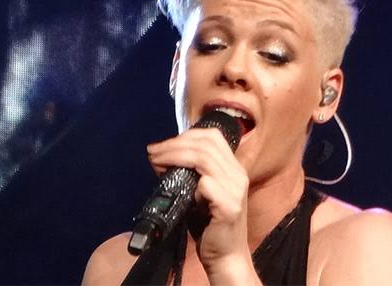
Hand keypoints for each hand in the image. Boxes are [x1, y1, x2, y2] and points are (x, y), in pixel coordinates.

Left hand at [147, 128, 259, 284]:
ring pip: (203, 159)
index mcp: (234, 168)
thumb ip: (193, 173)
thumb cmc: (210, 224)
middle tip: (153, 152)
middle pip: (205, 144)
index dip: (185, 135)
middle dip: (174, 144)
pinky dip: (191, 184)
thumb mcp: (203, 192)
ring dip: (174, 157)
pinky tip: (182, 193)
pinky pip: (206, 185)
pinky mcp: (229, 207)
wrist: (226, 255)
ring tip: (156, 163)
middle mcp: (238, 174)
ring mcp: (235, 190)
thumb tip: (164, 157)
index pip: (212, 137)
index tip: (163, 145)